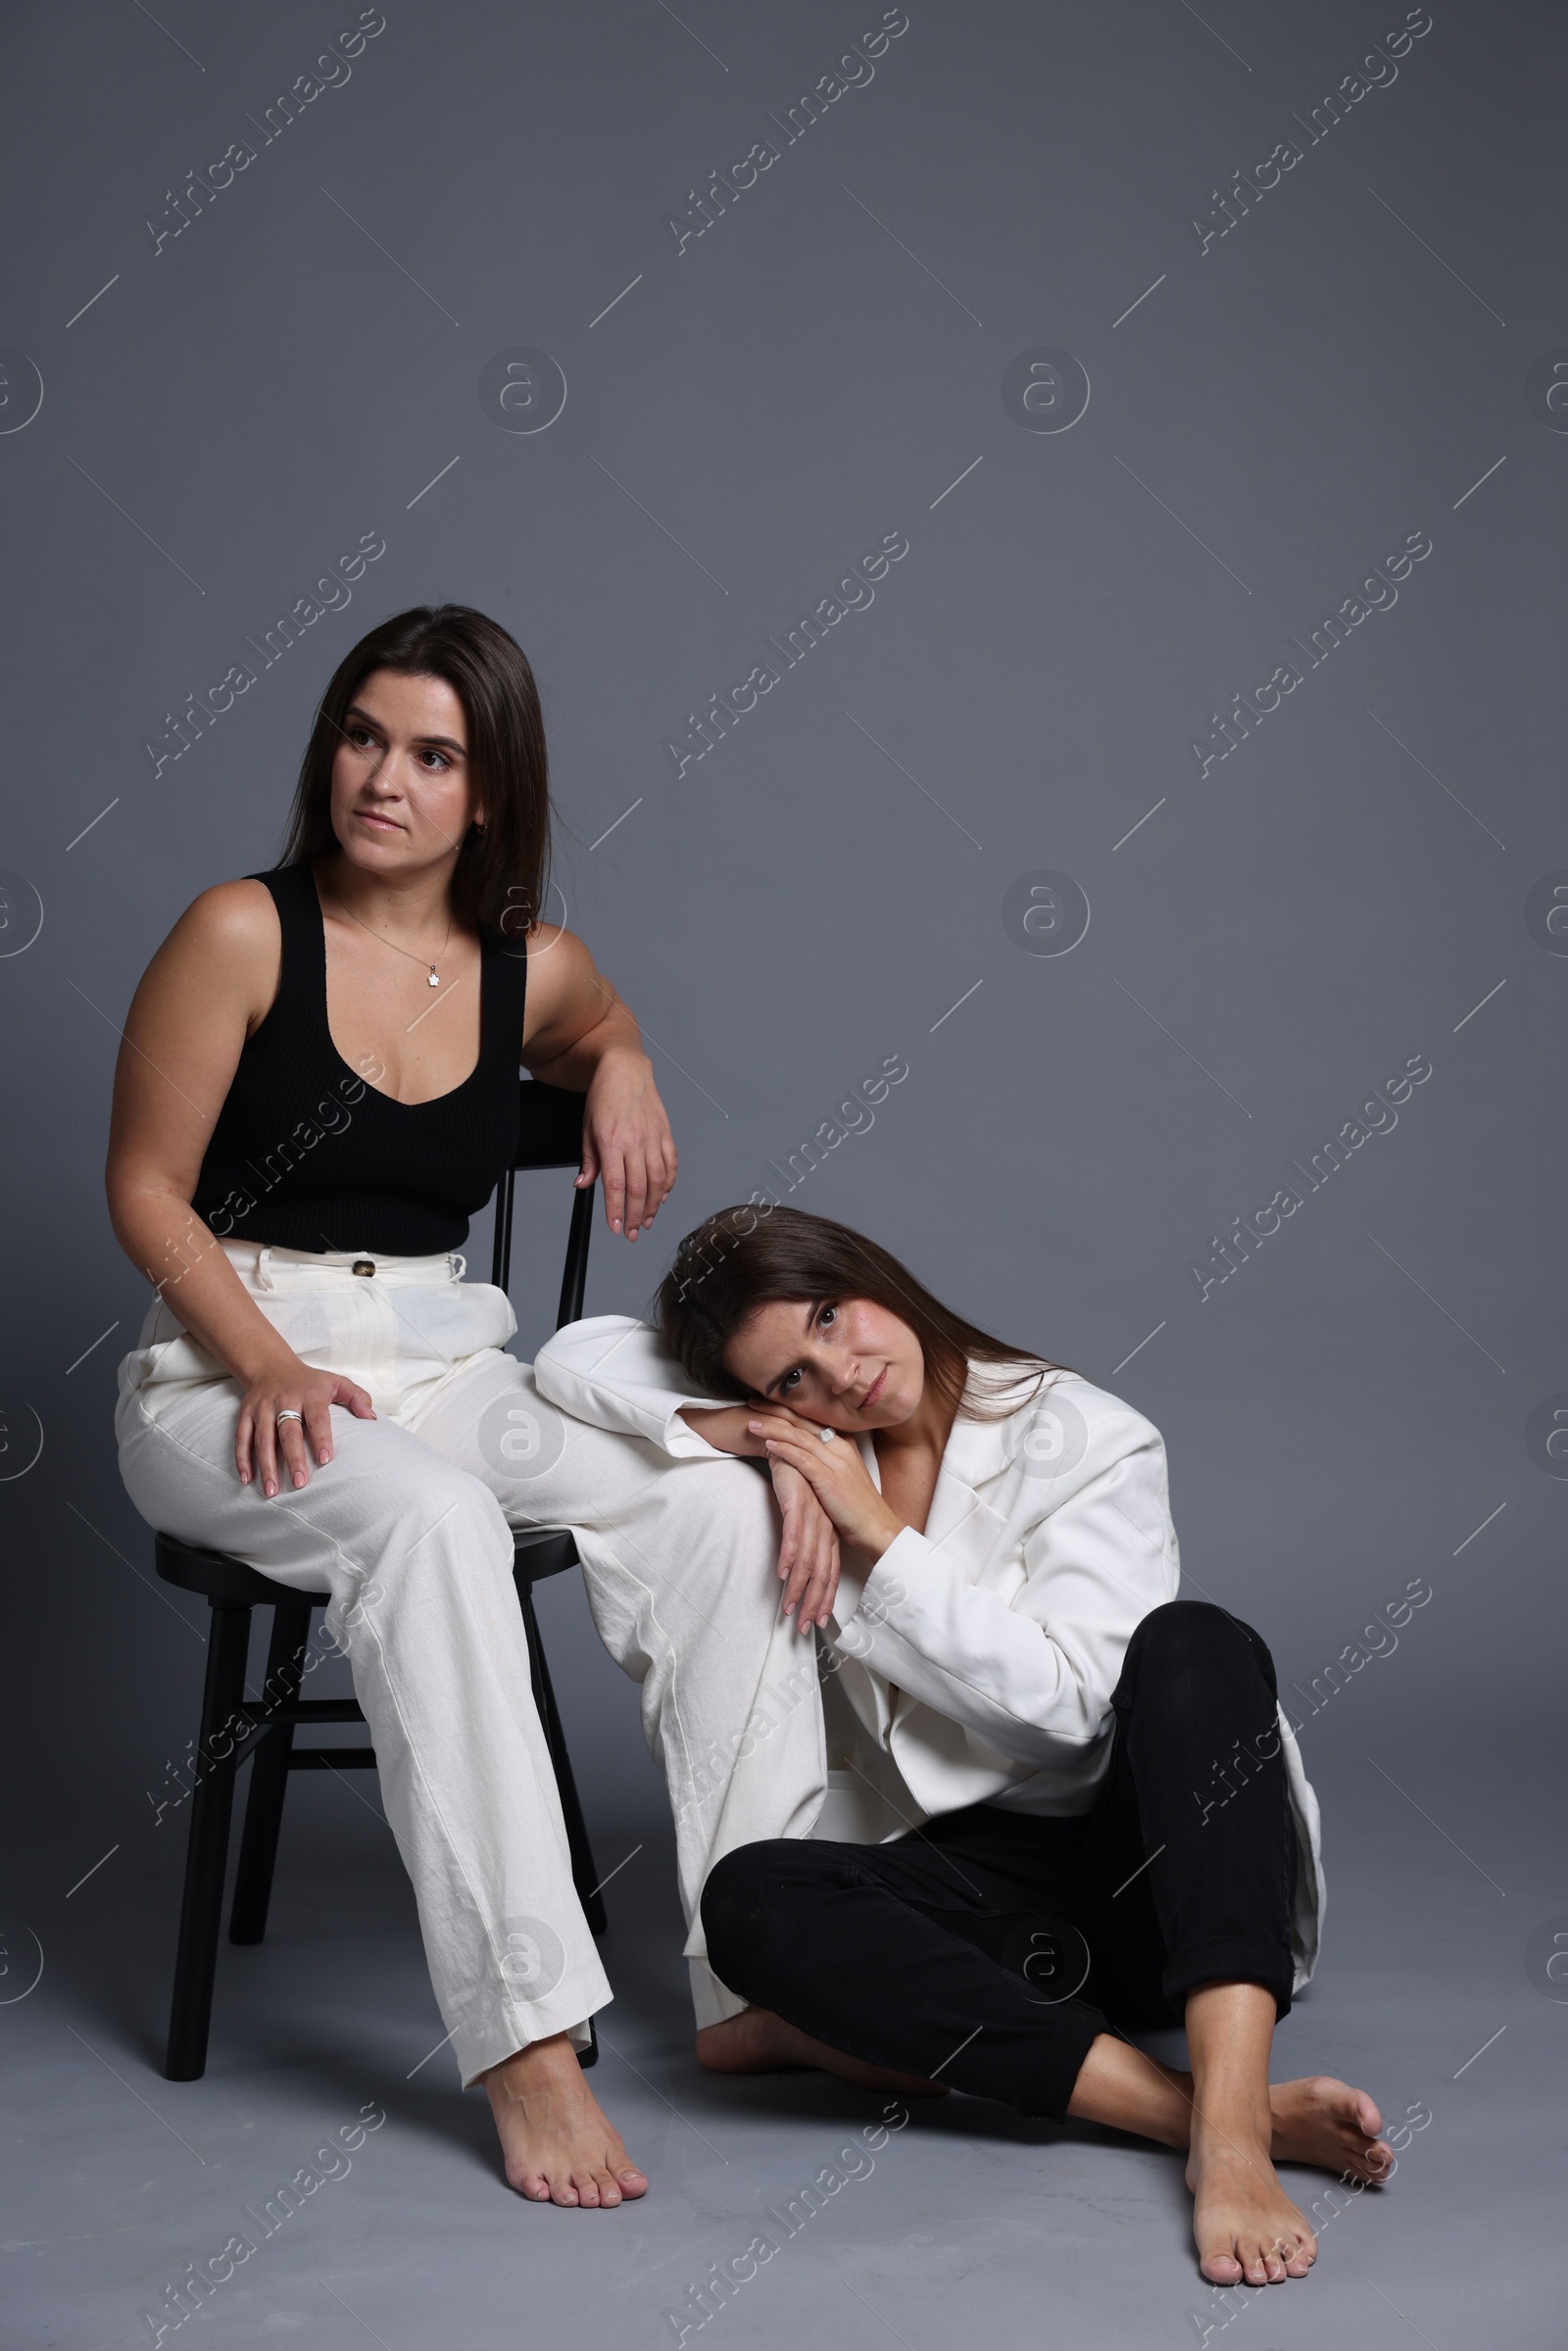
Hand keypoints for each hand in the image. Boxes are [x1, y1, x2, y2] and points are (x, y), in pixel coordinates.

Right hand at [237, 1354, 375, 1495]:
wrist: (271, 1366)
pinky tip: (247, 1480)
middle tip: (300, 1483)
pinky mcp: (246, 1414)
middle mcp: (284, 1400)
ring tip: (272, 1491)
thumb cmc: (310, 1381)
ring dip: (266, 1466)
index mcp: (309, 1394)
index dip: (321, 1437)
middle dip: (293, 1458)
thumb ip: (357, 1397)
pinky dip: (242, 1459)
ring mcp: (262, 1408)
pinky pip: (241, 1438)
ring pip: (262, 1439)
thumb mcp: (336, 1382)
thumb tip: (372, 1418)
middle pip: (288, 1431)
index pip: (317, 1417)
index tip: (326, 1459)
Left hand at [579, 1049, 676, 1241]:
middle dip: (635, 1216)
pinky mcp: (666, 1134)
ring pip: (658, 1181)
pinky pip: (671, 1165)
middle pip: (639, 1189)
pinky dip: (668, 1185)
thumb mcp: (586, 1129)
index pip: (616, 1186)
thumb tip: (584, 1184)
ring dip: (653, 1206)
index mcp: (612, 1141)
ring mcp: (653, 1138)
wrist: (625, 1070)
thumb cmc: (604, 1097)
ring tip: (646, 1221)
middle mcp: (635, 1142)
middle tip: (631, 1233)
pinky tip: (661, 1197)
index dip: (616, 1211)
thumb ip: (588, 1161)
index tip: (615, 1227)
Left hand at [747, 1406, 904, 1558]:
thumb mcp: (845, 1475)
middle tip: (753, 1402)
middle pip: (803, 1422)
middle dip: (776, 1410)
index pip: (812, 1418)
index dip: (789, 1409)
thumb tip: (806, 1454)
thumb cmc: (858, 1506)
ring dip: (773, 1428)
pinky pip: (802, 1459)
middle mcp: (841, 1448)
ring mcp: (836, 1463)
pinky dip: (784, 1449)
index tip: (768, 1402)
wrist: (877, 1527)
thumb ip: (828, 1460)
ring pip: (800, 1437)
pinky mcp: (829, 1480)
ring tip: (752, 1423)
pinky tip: (768, 1444)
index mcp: (845, 1443)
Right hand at [769, 1458, 840, 1632]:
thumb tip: (799, 1565)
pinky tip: (783, 1574)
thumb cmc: (795, 1480)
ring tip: (789, 1609)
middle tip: (805, 1627)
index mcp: (828, 1530)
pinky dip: (789, 1557)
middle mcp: (824, 1526)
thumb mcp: (805, 1511)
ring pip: (808, 1560)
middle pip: (822, 1572)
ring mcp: (812, 1516)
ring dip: (798, 1588)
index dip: (826, 1597)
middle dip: (814, 1602)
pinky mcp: (798, 1504)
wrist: (787, 1445)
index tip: (820, 1621)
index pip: (830, 1571)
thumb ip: (806, 1536)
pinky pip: (794, 1535)